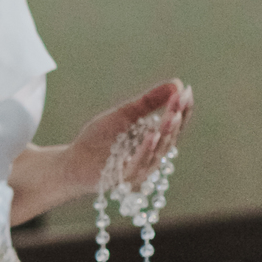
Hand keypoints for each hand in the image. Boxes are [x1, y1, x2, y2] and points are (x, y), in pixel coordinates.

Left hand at [64, 80, 192, 196]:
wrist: (74, 160)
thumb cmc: (100, 138)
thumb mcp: (125, 114)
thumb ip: (149, 102)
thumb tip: (177, 83)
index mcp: (155, 142)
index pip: (174, 126)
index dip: (182, 110)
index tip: (187, 91)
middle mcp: (152, 157)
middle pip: (170, 138)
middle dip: (176, 118)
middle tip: (181, 100)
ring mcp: (141, 169)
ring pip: (158, 151)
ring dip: (166, 132)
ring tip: (171, 115)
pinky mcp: (125, 178)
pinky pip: (139, 163)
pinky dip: (146, 148)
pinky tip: (152, 134)